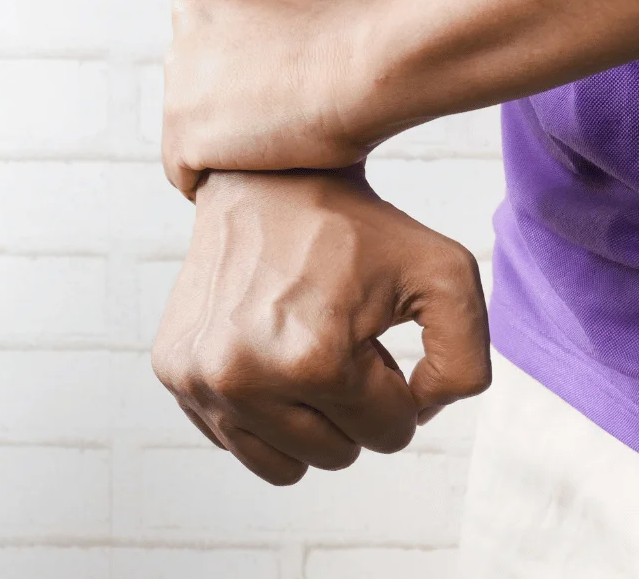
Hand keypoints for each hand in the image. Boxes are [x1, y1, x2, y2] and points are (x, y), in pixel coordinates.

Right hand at [150, 167, 490, 484]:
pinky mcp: (173, 371)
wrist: (264, 175)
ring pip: (284, 464)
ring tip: (306, 350)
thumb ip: (465, 363)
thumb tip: (418, 415)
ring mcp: (200, 378)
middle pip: (338, 455)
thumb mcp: (445, 274)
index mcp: (315, 360)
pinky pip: (235, 439)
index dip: (398, 389)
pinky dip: (263, 410)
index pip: (391, 434)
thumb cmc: (357, 224)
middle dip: (354, 406)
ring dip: (308, 418)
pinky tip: (268, 349)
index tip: (378, 341)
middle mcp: (245, 377)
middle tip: (342, 340)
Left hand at [162, 0, 383, 200]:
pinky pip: (181, 170)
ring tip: (252, 173)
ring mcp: (179, 81)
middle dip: (220, 108)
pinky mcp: (184, 131)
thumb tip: (279, 44)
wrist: (362, 65)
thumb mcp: (297, 0)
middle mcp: (185, 28)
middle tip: (263, 138)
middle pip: (191, 83)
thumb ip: (271, 20)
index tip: (264, 102)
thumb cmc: (353, 40)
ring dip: (213, 148)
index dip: (235, 78)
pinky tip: (235, 197)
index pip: (205, 45)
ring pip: (183, 127)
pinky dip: (202, 185)